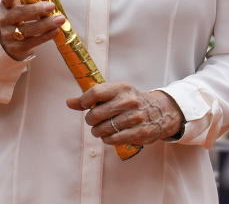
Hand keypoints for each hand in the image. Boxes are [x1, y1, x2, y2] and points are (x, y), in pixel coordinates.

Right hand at [0, 0, 65, 59]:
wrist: (11, 41)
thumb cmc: (25, 16)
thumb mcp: (32, 2)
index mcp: (8, 5)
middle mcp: (6, 19)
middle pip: (18, 14)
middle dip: (35, 10)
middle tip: (51, 5)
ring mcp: (10, 34)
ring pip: (26, 29)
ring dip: (45, 24)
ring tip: (60, 19)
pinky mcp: (16, 47)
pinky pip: (31, 42)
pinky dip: (44, 36)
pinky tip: (55, 31)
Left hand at [67, 83, 184, 146]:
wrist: (159, 112)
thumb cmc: (130, 102)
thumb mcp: (114, 93)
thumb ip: (91, 97)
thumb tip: (69, 102)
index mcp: (122, 88)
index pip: (95, 92)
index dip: (84, 101)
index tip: (84, 105)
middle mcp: (129, 101)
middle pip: (96, 114)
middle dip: (90, 120)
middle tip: (94, 120)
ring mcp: (135, 117)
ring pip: (103, 129)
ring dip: (98, 132)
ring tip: (102, 129)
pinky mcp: (140, 132)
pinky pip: (113, 139)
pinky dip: (107, 139)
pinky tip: (110, 136)